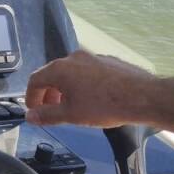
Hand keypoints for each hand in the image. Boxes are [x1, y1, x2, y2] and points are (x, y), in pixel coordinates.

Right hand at [25, 50, 157, 127]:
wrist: (143, 96)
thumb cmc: (104, 106)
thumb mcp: (71, 115)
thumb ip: (47, 115)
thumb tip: (30, 116)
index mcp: (60, 69)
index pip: (35, 80)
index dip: (31, 97)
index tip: (34, 110)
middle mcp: (73, 58)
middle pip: (52, 74)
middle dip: (49, 93)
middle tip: (52, 110)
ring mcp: (92, 57)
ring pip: (71, 72)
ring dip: (66, 88)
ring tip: (73, 105)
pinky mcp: (108, 60)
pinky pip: (88, 71)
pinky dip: (83, 83)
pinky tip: (94, 98)